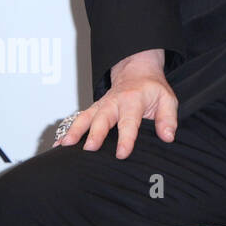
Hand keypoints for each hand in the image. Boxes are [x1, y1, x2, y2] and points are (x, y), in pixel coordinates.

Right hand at [54, 48, 177, 159]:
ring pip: (84, 118)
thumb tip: (168, 137)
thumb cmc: (152, 89)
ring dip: (74, 131)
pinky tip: (57, 146)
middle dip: (95, 133)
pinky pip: (77, 120)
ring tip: (65, 146)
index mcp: (133, 100)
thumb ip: (168, 118)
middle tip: (89, 149)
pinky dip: (66, 132)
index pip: (129, 121)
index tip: (122, 153)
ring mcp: (100, 106)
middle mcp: (113, 102)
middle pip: (102, 118)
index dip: (126, 138)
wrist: (137, 72)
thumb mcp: (167, 99)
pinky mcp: (92, 110)